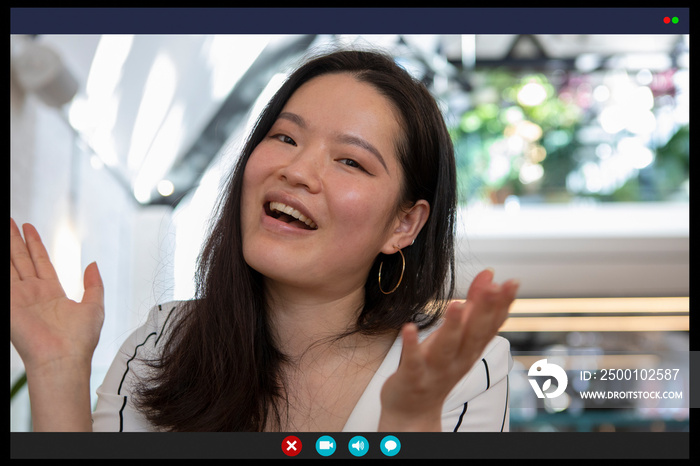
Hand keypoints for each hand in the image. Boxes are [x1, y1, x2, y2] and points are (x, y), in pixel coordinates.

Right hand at [10, 219, 103, 371]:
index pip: (40, 262)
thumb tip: (93, 264)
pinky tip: (0, 252)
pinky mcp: (9, 304)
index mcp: (52, 293)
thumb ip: (93, 284)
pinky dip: (1, 265)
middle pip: (22, 259)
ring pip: (10, 264)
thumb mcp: (94, 306)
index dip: (34, 244)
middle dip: (15, 240)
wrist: (64, 358)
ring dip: (7, 245)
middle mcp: (33, 293)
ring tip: (4, 224)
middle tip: (9, 220)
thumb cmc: (80, 339)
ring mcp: (19, 298)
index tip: (29, 228)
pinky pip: (3, 279)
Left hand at [378, 268, 517, 430]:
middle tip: (494, 286)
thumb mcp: (458, 336)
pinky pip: (413, 361)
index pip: (490, 325)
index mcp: (470, 350)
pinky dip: (411, 345)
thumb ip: (473, 305)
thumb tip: (489, 274)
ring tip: (456, 303)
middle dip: (485, 310)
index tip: (512, 283)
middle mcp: (458, 361)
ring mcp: (435, 370)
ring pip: (446, 348)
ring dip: (452, 326)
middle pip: (474, 334)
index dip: (502, 305)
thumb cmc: (436, 368)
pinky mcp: (412, 378)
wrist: (413, 412)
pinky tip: (408, 327)